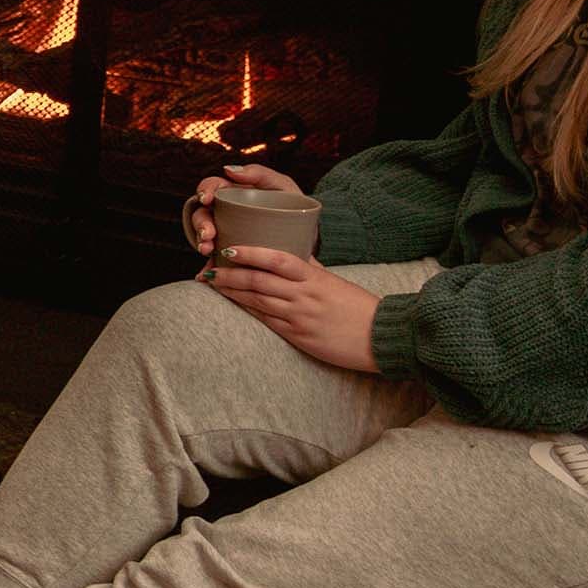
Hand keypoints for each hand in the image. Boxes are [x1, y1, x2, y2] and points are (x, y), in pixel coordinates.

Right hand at [189, 162, 304, 254]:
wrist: (310, 241)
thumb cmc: (296, 208)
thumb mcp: (282, 186)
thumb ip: (260, 173)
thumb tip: (228, 169)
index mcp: (235, 193)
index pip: (212, 187)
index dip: (205, 190)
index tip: (208, 199)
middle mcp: (226, 212)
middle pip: (203, 212)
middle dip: (201, 222)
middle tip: (209, 233)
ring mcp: (227, 233)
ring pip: (204, 234)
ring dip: (201, 241)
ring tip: (208, 249)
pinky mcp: (231, 253)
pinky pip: (215, 259)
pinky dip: (209, 265)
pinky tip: (206, 271)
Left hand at [203, 245, 378, 370]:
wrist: (381, 338)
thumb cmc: (358, 307)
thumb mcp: (334, 281)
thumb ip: (310, 267)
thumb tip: (290, 252)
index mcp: (315, 277)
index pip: (278, 259)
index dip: (250, 253)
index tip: (228, 249)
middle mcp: (304, 296)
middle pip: (258, 281)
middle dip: (228, 275)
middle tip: (206, 269)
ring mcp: (299, 317)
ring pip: (257, 301)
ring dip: (231, 291)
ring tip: (211, 283)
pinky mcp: (298, 336)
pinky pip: (265, 320)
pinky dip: (246, 309)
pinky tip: (232, 303)